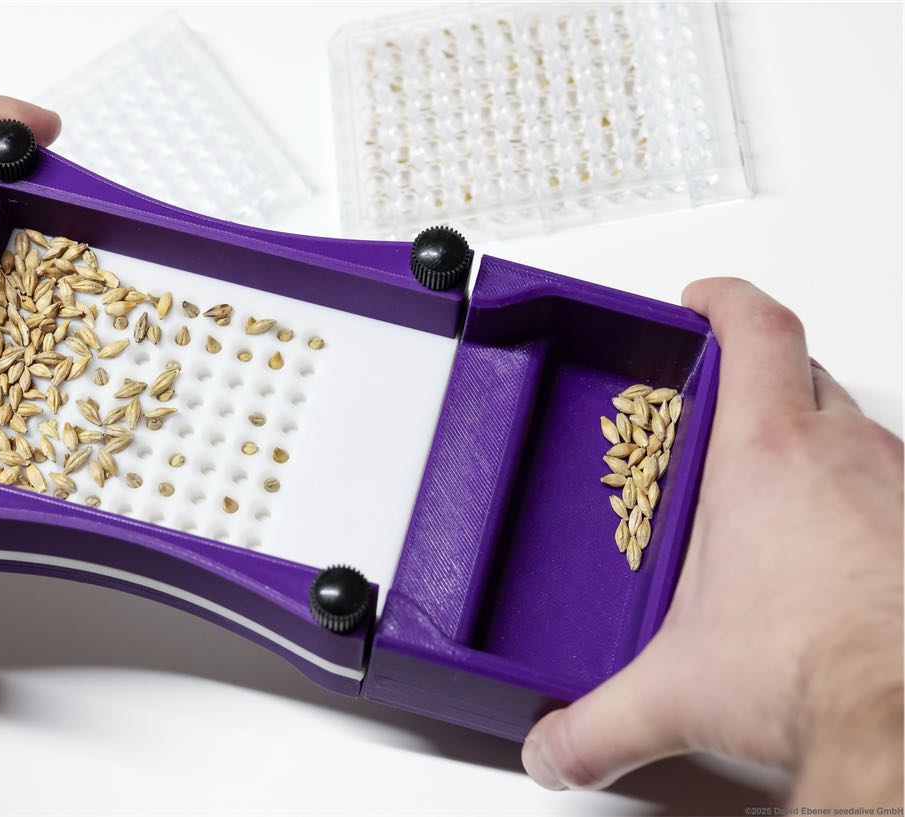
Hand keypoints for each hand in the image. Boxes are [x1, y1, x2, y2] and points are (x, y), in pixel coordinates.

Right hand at [522, 278, 902, 804]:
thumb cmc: (817, 671)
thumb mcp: (676, 690)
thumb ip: (595, 722)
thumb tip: (552, 747)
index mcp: (765, 455)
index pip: (755, 330)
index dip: (726, 302)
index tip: (702, 302)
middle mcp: (843, 454)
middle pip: (804, 370)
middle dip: (762, 375)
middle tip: (722, 406)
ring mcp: (897, 487)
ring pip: (854, 427)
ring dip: (814, 440)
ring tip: (771, 490)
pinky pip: (892, 482)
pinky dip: (860, 496)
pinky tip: (833, 552)